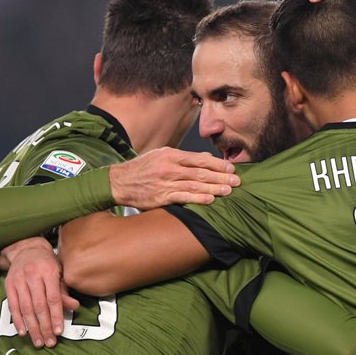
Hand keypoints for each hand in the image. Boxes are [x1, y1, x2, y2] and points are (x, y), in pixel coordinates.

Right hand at [2, 237, 77, 347]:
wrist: (26, 249)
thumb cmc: (48, 263)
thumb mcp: (60, 272)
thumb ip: (65, 291)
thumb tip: (75, 306)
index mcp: (48, 272)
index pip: (53, 298)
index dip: (56, 316)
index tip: (59, 331)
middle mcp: (32, 276)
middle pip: (38, 306)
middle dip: (44, 326)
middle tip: (49, 342)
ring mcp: (18, 281)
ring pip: (25, 308)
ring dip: (32, 327)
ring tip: (38, 341)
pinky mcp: (8, 285)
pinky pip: (12, 306)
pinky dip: (18, 320)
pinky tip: (23, 332)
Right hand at [109, 148, 237, 208]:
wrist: (118, 182)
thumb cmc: (142, 168)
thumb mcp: (161, 155)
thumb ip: (183, 157)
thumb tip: (206, 158)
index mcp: (171, 155)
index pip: (200, 159)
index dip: (218, 164)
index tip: (231, 168)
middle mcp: (170, 167)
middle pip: (201, 172)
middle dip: (221, 176)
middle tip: (237, 180)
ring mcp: (165, 182)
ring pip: (195, 184)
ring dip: (214, 188)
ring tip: (229, 190)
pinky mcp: (161, 196)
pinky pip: (183, 197)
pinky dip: (198, 198)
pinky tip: (210, 200)